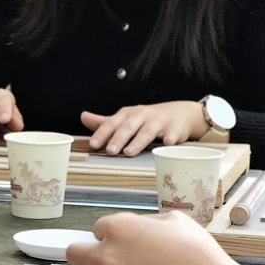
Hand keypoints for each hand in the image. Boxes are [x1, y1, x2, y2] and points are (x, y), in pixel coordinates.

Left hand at [65, 212, 236, 264]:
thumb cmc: (198, 253)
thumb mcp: (174, 220)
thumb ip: (146, 222)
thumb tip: (137, 228)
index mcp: (120, 227)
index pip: (96, 229)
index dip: (109, 237)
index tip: (122, 245)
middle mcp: (107, 254)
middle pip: (72, 253)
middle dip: (86, 256)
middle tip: (102, 263)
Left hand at [81, 101, 204, 155]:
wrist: (181, 113)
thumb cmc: (149, 118)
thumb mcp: (127, 119)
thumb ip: (106, 122)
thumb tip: (83, 117)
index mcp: (128, 114)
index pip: (112, 123)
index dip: (102, 133)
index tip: (93, 144)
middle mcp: (142, 115)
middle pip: (128, 127)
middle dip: (118, 138)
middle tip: (110, 151)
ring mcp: (160, 121)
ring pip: (148, 130)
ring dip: (139, 140)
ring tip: (129, 152)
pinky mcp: (176, 127)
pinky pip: (173, 133)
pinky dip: (170, 138)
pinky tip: (167, 144)